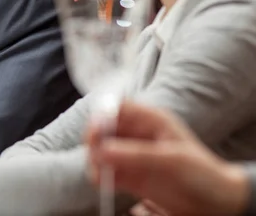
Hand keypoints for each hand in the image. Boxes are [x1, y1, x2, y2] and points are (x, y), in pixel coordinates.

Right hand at [86, 101, 249, 215]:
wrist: (216, 203)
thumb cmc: (202, 174)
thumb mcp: (171, 160)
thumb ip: (135, 154)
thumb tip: (103, 149)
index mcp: (149, 120)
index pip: (117, 107)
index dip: (102, 115)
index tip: (95, 132)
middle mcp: (137, 135)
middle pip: (103, 127)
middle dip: (95, 140)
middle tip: (95, 155)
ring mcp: (132, 155)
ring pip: (101, 150)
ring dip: (95, 160)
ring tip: (101, 174)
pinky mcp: (129, 175)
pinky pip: (106, 170)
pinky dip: (100, 175)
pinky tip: (104, 182)